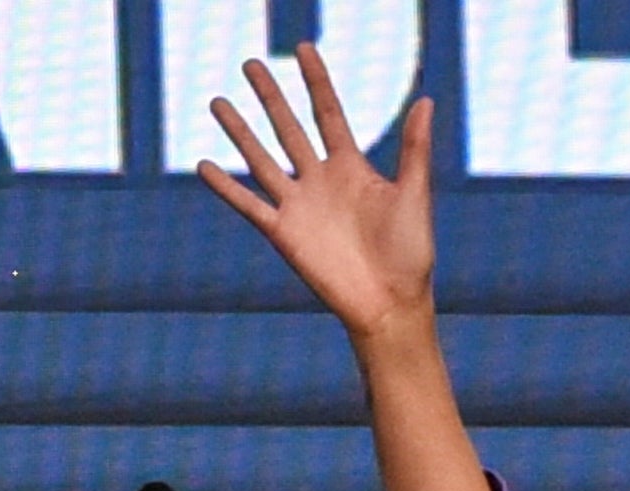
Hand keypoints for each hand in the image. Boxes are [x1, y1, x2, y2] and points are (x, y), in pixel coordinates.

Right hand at [196, 47, 436, 344]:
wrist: (391, 304)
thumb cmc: (410, 254)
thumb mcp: (413, 194)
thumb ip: (414, 148)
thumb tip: (425, 99)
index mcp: (352, 168)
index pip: (328, 113)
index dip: (317, 81)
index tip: (304, 48)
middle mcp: (321, 180)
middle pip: (289, 127)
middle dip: (271, 96)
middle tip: (251, 63)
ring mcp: (300, 205)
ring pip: (262, 158)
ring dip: (240, 131)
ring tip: (217, 101)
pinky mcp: (284, 233)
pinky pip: (249, 204)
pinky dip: (226, 187)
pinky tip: (204, 165)